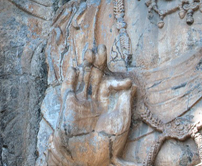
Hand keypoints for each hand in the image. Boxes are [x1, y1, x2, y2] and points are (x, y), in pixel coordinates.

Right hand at [46, 45, 133, 165]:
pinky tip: (75, 69)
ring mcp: (80, 101)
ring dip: (85, 65)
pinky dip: (71, 78)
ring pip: (83, 78)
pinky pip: (69, 89)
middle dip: (98, 62)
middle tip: (101, 47)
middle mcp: (93, 99)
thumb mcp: (122, 121)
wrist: (88, 158)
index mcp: (107, 103)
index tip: (127, 83)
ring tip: (90, 52)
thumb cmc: (108, 143)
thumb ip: (126, 103)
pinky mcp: (69, 105)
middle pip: (95, 76)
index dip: (118, 82)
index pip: (111, 85)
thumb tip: (133, 85)